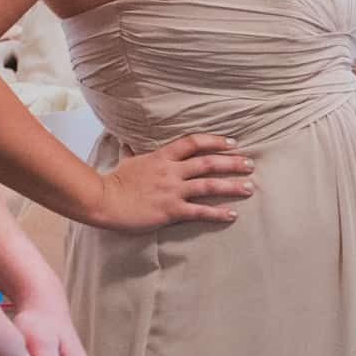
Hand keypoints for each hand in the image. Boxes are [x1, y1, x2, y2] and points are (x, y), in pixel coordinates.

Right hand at [93, 134, 254, 231]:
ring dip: (231, 186)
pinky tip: (233, 214)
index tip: (232, 143)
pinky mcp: (172, 211)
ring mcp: (173, 191)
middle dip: (232, 163)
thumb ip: (132, 151)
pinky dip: (218, 213)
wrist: (105, 200)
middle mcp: (171, 171)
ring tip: (249, 187)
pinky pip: (200, 212)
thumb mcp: (126, 161)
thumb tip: (127, 143)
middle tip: (251, 164)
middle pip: (208, 163)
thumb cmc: (115, 181)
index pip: (193, 142)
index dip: (214, 141)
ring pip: (209, 186)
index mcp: (162, 156)